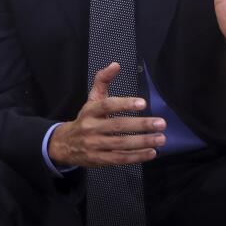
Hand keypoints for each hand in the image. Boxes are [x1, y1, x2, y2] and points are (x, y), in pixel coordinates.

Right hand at [48, 63, 166, 167]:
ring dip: (143, 142)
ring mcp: (94, 145)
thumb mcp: (91, 100)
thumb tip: (115, 65)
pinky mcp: (98, 160)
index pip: (106, 105)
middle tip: (161, 123)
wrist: (64, 144)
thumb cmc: (85, 120)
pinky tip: (151, 152)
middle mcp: (90, 128)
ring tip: (161, 138)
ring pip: (120, 144)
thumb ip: (103, 81)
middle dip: (141, 125)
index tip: (143, 103)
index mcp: (89, 111)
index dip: (124, 104)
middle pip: (117, 126)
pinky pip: (119, 158)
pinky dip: (137, 156)